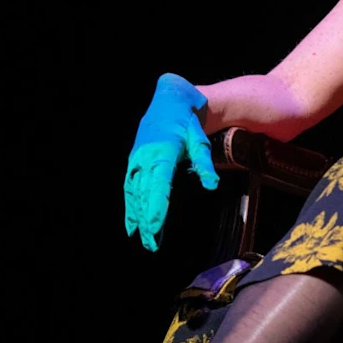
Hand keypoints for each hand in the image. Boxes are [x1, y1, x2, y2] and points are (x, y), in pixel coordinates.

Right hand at [123, 73, 218, 250]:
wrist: (169, 99)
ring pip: (135, 194)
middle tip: (151, 244)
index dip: (155, 206)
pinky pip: (130, 188)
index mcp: (162, 152)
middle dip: (146, 220)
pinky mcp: (135, 162)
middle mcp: (145, 157)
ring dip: (138, 217)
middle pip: (144, 194)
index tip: (154, 225)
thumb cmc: (187, 121)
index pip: (158, 184)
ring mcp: (137, 160)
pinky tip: (132, 225)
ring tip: (143, 239)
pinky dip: (130, 206)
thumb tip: (211, 185)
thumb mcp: (200, 140)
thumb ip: (204, 163)